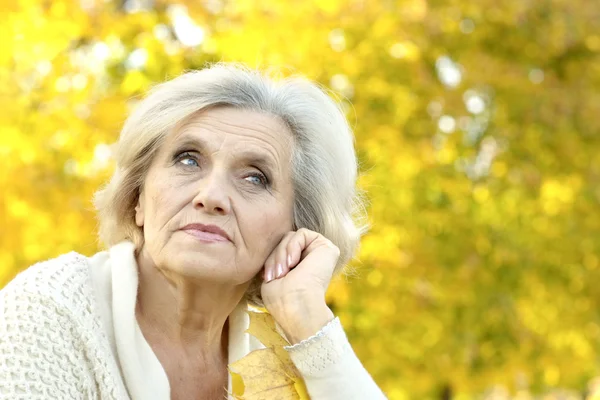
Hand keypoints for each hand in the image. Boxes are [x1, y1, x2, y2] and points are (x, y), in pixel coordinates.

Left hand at [260, 228, 337, 343]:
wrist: (296, 306)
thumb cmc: (282, 299)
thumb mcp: (273, 275)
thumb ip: (275, 259)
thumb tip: (273, 251)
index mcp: (300, 268)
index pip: (279, 251)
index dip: (270, 260)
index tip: (267, 278)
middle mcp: (311, 259)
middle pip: (284, 242)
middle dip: (275, 257)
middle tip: (276, 275)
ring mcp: (320, 253)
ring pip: (290, 237)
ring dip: (281, 253)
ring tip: (283, 272)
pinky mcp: (327, 247)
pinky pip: (302, 233)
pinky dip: (292, 246)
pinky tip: (293, 263)